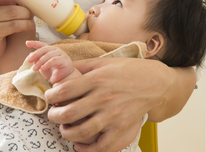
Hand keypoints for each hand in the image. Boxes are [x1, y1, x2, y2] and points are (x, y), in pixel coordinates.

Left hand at [26, 41, 74, 83]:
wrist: (63, 79)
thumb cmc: (53, 72)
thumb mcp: (42, 66)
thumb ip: (37, 60)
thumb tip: (30, 54)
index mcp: (50, 50)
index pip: (42, 45)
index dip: (34, 43)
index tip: (27, 43)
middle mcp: (55, 50)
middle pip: (44, 49)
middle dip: (35, 54)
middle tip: (28, 60)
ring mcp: (61, 54)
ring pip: (48, 54)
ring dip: (40, 61)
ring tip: (34, 68)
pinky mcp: (64, 59)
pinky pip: (54, 60)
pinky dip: (47, 64)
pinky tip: (43, 68)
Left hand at [44, 58, 166, 151]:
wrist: (156, 82)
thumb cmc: (129, 70)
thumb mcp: (104, 62)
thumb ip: (82, 66)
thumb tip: (60, 68)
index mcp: (96, 80)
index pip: (64, 91)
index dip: (51, 96)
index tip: (50, 97)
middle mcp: (103, 98)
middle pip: (68, 113)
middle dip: (54, 116)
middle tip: (54, 114)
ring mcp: (113, 114)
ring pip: (81, 132)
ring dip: (67, 133)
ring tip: (65, 129)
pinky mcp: (122, 127)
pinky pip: (101, 146)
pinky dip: (86, 150)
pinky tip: (79, 146)